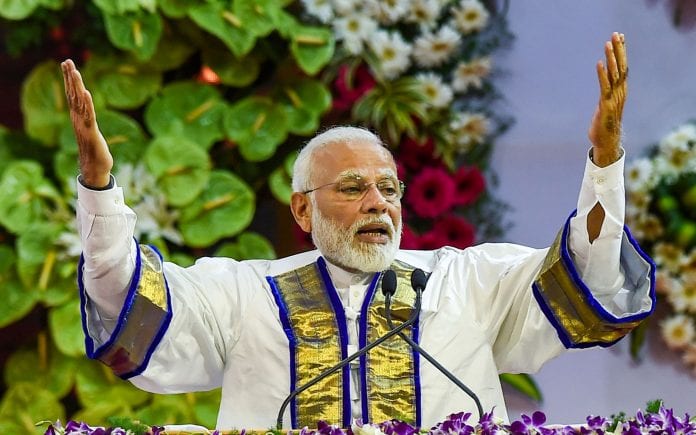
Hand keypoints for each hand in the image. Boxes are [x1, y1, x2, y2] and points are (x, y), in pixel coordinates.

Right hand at [61, 59, 112, 187]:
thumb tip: (89, 112)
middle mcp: (78, 118)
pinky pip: (89, 115)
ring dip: (77, 86)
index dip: (69, 79)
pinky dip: (87, 104)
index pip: (72, 94)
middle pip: (73, 94)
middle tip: (67, 60)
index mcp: (78, 116)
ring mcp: (83, 124)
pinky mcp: (91, 131)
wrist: (95, 167)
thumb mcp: (91, 130)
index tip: (67, 64)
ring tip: (75, 71)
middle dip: (70, 77)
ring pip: (79, 102)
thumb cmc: (95, 150)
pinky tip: (86, 92)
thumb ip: (89, 120)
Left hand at [588, 32, 626, 166]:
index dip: (622, 51)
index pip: (623, 66)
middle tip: (616, 34)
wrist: (606, 141)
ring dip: (611, 58)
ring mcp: (614, 98)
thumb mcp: (606, 104)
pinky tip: (599, 63)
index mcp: (621, 90)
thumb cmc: (604, 123)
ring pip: (614, 74)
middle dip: (619, 50)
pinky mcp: (605, 105)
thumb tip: (603, 88)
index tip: (620, 36)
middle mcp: (620, 92)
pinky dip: (602, 74)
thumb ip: (606, 94)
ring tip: (607, 44)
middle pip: (621, 66)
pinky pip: (604, 86)